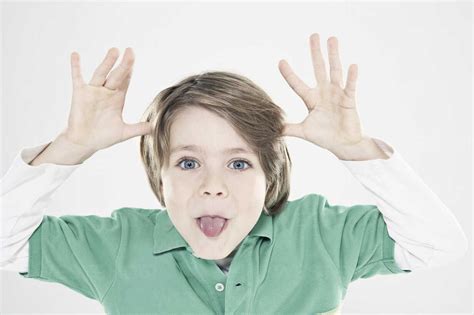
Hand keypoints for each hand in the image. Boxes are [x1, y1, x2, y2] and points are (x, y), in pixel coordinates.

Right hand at [63, 47, 152, 152]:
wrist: (84, 143)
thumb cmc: (103, 137)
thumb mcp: (124, 133)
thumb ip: (138, 128)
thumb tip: (154, 127)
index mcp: (117, 98)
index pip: (125, 81)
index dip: (130, 70)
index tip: (133, 58)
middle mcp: (106, 92)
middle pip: (117, 74)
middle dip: (124, 63)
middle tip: (130, 51)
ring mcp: (93, 91)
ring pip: (101, 73)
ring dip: (107, 62)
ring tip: (114, 50)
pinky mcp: (80, 94)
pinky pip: (77, 78)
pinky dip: (76, 67)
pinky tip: (75, 54)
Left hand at [278, 33, 363, 153]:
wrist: (343, 145)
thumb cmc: (325, 137)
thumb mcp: (304, 132)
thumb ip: (290, 129)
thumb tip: (274, 130)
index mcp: (311, 99)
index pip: (297, 84)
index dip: (289, 74)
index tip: (280, 61)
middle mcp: (324, 93)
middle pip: (319, 69)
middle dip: (315, 53)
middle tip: (314, 35)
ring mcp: (337, 94)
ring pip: (335, 71)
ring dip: (333, 55)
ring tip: (332, 39)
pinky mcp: (349, 100)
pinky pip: (350, 87)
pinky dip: (352, 77)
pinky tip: (353, 65)